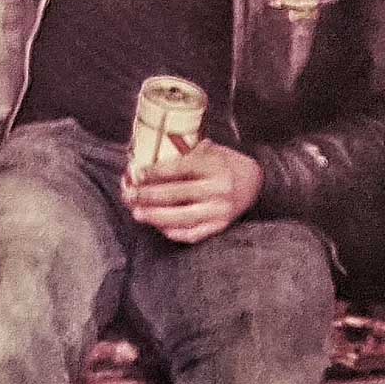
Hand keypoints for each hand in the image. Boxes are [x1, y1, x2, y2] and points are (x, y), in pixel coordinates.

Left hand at [122, 139, 263, 244]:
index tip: (136, 174)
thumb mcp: (209, 149)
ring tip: (137, 213)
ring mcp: (220, 210)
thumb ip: (184, 152)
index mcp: (214, 165)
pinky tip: (158, 226)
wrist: (255, 182)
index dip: (154, 173)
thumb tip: (146, 158)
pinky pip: (193, 234)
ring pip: (181, 218)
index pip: (179, 168)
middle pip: (175, 194)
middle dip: (147, 195)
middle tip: (129, 195)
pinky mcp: (220, 226)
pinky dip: (173, 232)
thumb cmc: (224, 163)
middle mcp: (218, 188)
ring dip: (155, 217)